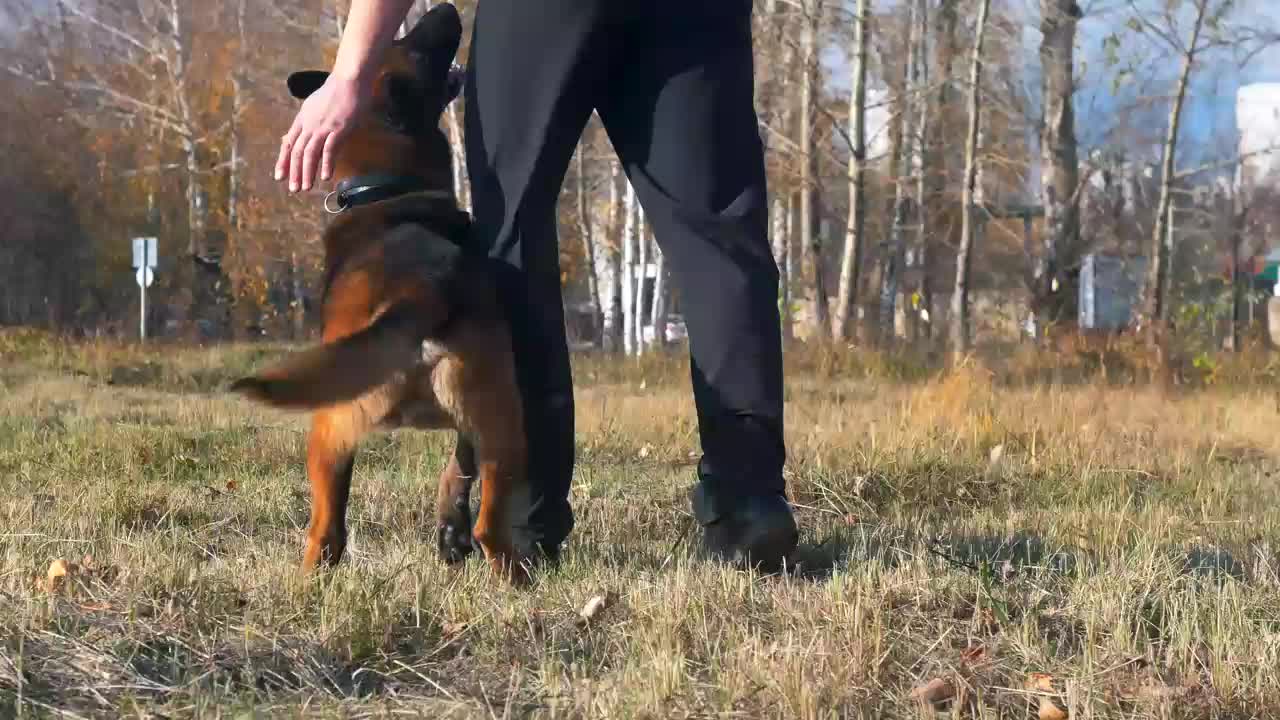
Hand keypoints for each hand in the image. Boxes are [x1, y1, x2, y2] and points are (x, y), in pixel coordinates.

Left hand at [274, 73, 370, 192]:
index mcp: (303, 119)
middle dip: (294, 172)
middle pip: (297, 151)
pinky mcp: (338, 128)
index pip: (289, 143)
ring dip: (306, 172)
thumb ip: (309, 121)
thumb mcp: (316, 106)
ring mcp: (323, 127)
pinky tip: (325, 176)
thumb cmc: (337, 92)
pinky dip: (326, 164)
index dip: (283, 161)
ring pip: (310, 153)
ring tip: (306, 187)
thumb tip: (304, 133)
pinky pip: (329, 149)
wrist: (349, 80)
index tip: (280, 176)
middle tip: (294, 189)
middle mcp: (309, 124)